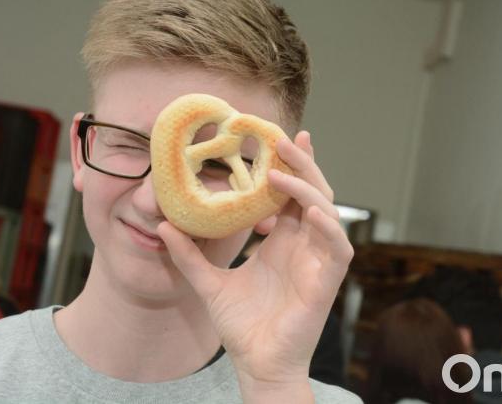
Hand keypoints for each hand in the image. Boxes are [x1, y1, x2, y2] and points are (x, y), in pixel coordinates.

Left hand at [158, 131, 353, 395]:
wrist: (256, 363)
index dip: (290, 165)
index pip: (291, 194)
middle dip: (303, 164)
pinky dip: (329, 228)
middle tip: (285, 139)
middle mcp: (303, 246)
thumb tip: (163, 225)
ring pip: (328, 213)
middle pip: (313, 193)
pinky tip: (312, 213)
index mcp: (282, 241)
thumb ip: (189, 255)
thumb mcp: (209, 282)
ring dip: (309, 189)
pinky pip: (338, 249)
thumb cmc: (241, 326)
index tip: (279, 137)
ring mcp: (318, 262)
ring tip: (282, 172)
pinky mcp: (327, 283)